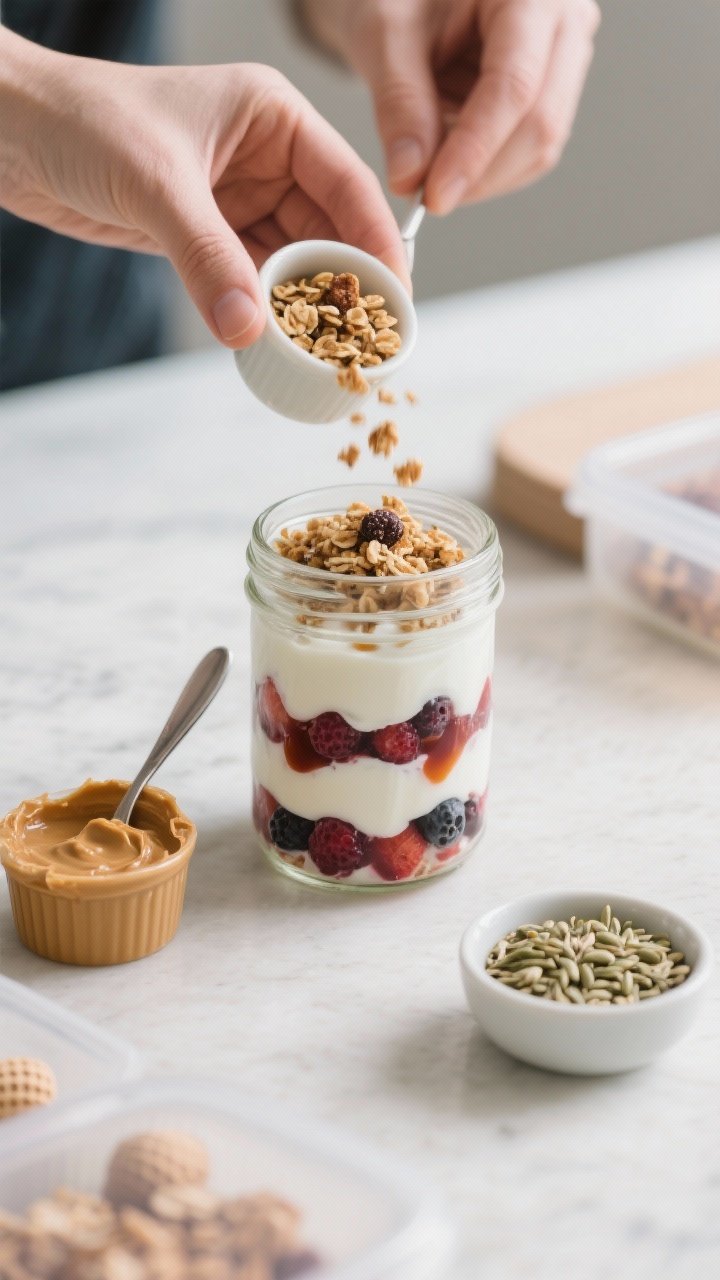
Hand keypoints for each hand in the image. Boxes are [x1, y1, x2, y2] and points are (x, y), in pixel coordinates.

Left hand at [0, 30, 408, 346]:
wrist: (12, 133)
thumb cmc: (83, 123)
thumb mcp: (157, 186)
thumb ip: (208, 258)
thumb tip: (251, 330)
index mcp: (274, 118)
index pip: (348, 186)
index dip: (377, 247)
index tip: (395, 303)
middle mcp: (267, 159)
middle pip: (329, 232)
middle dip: (345, 290)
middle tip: (367, 347)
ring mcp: (238, 200)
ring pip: (291, 264)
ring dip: (304, 311)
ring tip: (328, 360)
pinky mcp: (208, 236)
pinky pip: (251, 282)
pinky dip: (263, 316)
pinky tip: (277, 348)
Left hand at [302, 0, 599, 213]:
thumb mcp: (387, 37)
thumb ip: (400, 105)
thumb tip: (410, 179)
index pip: (514, 87)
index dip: (475, 150)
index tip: (434, 196)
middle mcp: (564, 23)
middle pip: (540, 123)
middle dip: (480, 173)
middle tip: (426, 198)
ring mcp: (566, 61)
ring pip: (540, 148)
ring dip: (483, 177)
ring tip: (431, 170)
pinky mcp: (554, 94)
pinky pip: (531, 153)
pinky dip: (488, 171)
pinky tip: (451, 161)